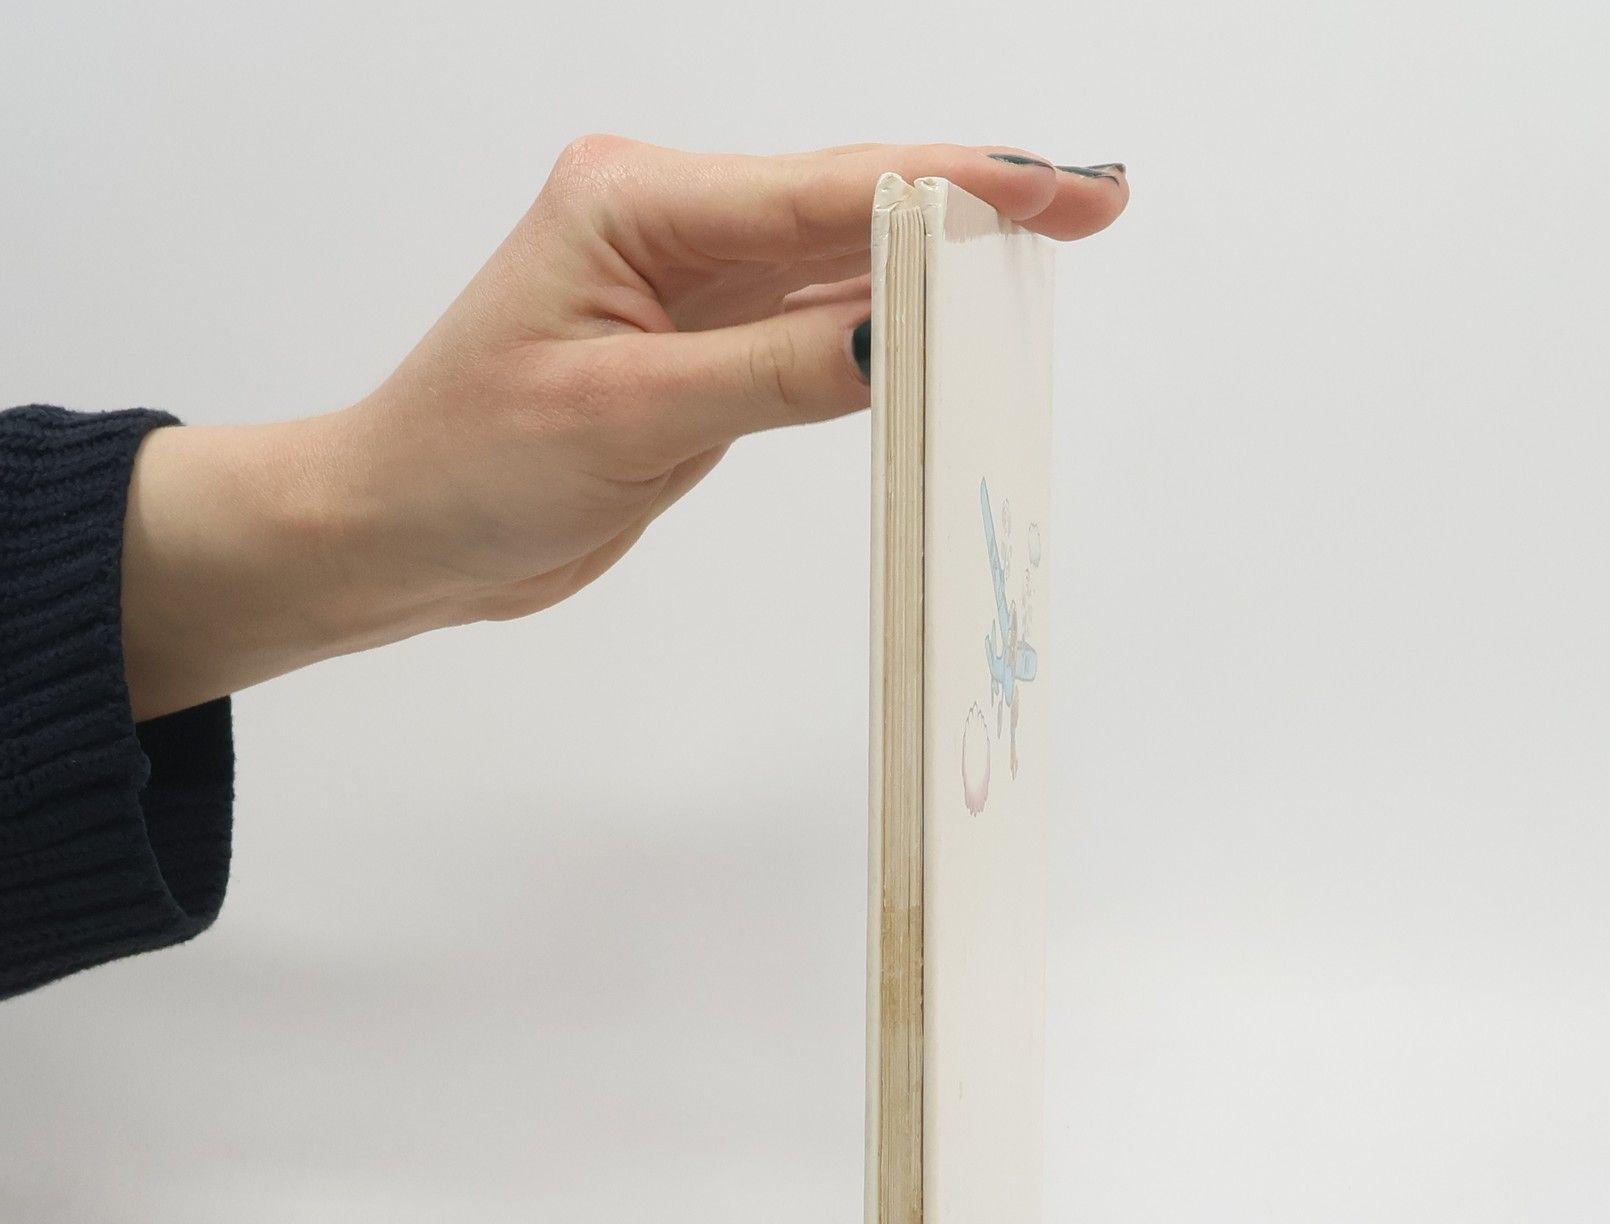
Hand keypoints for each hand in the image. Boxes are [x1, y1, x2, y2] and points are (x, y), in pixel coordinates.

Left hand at [119, 139, 1128, 719]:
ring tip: (1049, 250)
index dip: (954, 191)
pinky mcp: (695, 346)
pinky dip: (883, 326)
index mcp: (636, 206)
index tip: (1057, 188)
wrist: (399, 529)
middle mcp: (666, 223)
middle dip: (972, 204)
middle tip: (1090, 202)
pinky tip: (948, 323)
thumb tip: (898, 335)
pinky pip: (809, 324)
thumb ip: (770, 372)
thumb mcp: (626, 419)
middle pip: (847, 206)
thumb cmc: (469, 464)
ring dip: (939, 263)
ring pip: (837, 263)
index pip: (825, 193)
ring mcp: (684, 283)